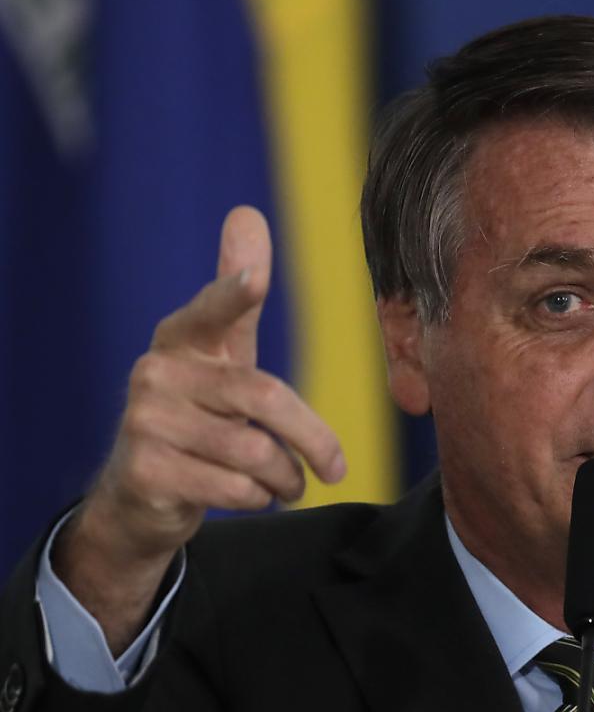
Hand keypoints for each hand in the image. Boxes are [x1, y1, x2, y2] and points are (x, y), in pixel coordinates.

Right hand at [54, 206, 344, 651]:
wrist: (139, 497)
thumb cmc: (198, 416)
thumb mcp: (220, 357)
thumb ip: (239, 301)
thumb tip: (246, 213)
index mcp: (181, 339)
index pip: (212, 312)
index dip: (234, 294)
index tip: (255, 278)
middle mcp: (156, 374)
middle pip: (264, 398)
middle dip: (313, 439)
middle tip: (336, 467)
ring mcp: (145, 423)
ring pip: (255, 452)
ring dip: (286, 478)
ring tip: (287, 483)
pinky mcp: (146, 473)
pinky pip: (235, 488)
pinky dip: (259, 498)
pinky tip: (252, 495)